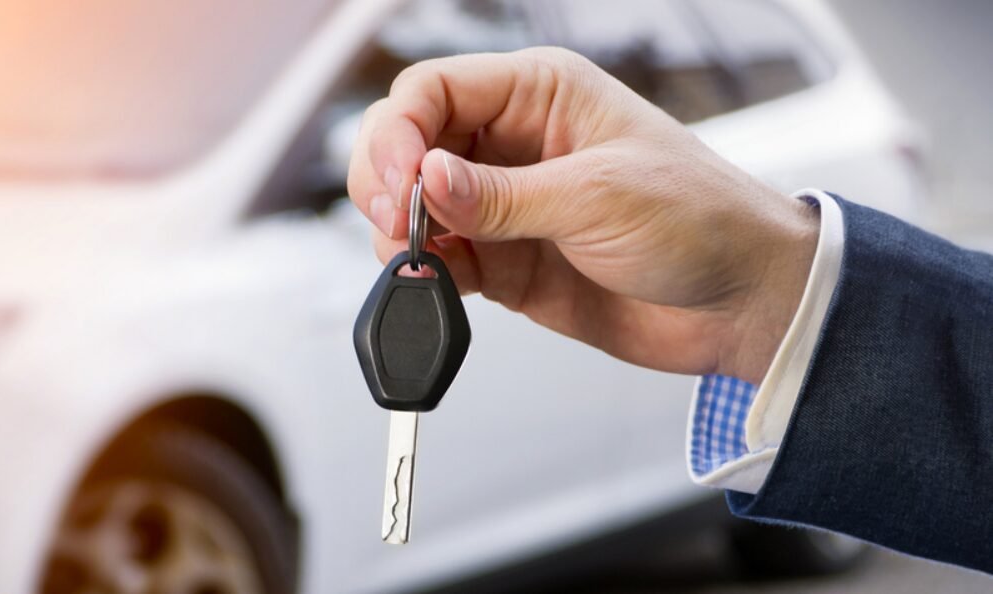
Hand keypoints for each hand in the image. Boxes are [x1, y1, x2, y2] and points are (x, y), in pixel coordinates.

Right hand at [347, 48, 818, 383]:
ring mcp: (506, 206)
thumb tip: (426, 180)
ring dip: (398, 231)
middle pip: (411, 142)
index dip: (402, 129)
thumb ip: (503, 195)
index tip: (401, 179)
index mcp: (540, 96)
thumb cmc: (703, 221)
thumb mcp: (600, 195)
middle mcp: (513, 144)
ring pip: (415, 204)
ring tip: (416, 257)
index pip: (435, 89)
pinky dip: (423, 274)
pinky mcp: (505, 261)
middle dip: (388, 177)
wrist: (741, 303)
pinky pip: (440, 259)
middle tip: (397, 219)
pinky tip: (433, 283)